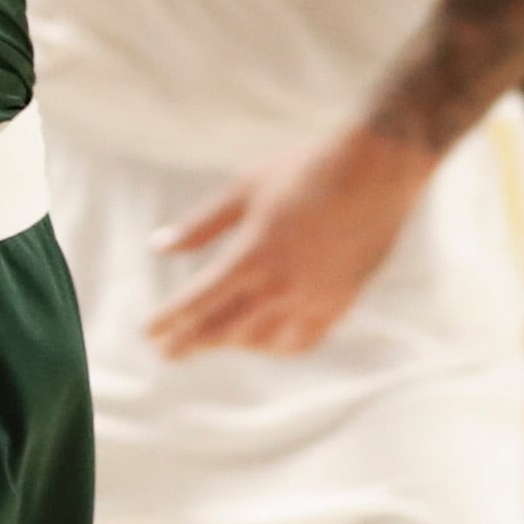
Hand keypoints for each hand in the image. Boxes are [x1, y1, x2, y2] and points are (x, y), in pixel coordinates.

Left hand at [146, 121, 438, 357]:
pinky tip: (265, 340)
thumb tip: (157, 246)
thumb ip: (200, 225)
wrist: (375, 170)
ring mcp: (315, 297)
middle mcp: (283, 285)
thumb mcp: (242, 189)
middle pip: (226, 328)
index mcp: (253, 256)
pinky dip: (277, 345)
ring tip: (212, 340)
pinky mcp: (342, 300)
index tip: (148, 334)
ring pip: (264, 340)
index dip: (171, 321)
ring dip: (233, 344)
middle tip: (168, 353)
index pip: (199, 302)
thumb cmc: (302, 171)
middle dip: (192, 342)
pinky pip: (304, 339)